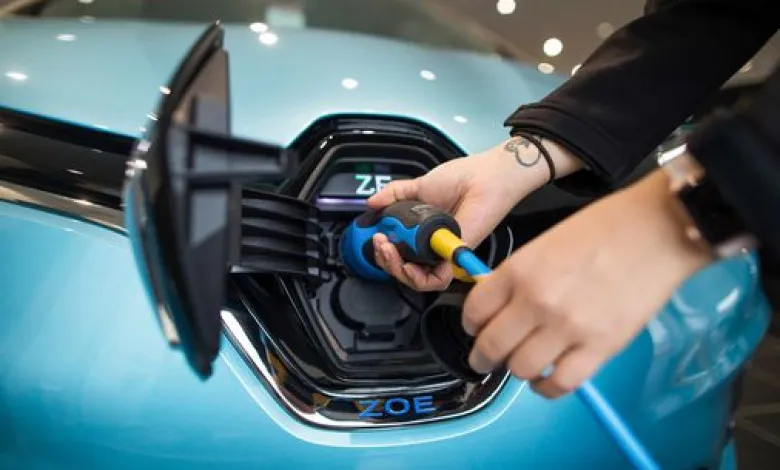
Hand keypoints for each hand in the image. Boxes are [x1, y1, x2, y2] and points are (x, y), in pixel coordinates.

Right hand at [367, 137, 582, 290]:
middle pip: (404, 271)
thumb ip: (394, 195)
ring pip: (417, 281)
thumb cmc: (463, 179)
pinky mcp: (455, 257)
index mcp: (425, 233)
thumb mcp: (419, 186)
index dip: (385, 252)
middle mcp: (434, 246)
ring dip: (396, 269)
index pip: (400, 254)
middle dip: (385, 261)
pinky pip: (435, 281)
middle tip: (380, 244)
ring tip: (388, 250)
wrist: (484, 177)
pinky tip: (405, 260)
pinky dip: (416, 276)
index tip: (376, 238)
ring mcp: (445, 254)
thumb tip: (371, 203)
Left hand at [463, 170, 712, 397]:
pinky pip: (560, 383)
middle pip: (491, 347)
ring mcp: (567, 328)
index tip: (475, 330)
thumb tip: (500, 303)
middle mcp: (536, 301)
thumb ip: (519, 276)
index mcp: (518, 270)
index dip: (470, 325)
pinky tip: (547, 379)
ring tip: (523, 365)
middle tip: (484, 360)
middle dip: (482, 358)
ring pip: (521, 369)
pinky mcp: (599, 348)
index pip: (474, 311)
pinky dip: (548, 387)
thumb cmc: (607, 228)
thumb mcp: (545, 242)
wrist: (657, 229)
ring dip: (517, 371)